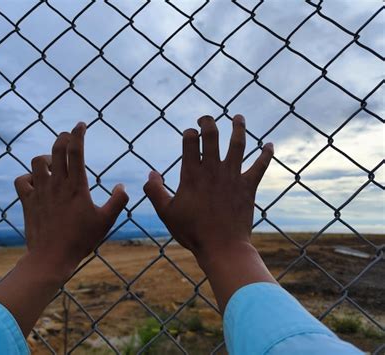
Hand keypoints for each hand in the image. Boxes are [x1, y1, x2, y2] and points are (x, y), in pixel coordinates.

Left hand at [14, 122, 128, 280]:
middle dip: (63, 138)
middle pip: (56, 149)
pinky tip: (36, 182)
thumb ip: (118, 201)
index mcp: (77, 186)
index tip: (81, 125)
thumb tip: (122, 186)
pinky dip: (28, 177)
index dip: (78, 133)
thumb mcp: (106, 221)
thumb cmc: (81, 240)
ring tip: (53, 163)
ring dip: (45, 158)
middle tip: (69, 138)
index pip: (75, 150)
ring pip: (37, 162)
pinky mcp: (28, 201)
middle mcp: (57, 184)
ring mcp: (40, 191)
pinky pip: (22, 180)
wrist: (51, 257)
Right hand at [143, 115, 275, 310]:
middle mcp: (213, 170)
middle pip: (212, 136)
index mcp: (192, 174)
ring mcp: (232, 176)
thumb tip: (151, 173)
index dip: (188, 133)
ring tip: (238, 117)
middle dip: (208, 122)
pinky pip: (259, 166)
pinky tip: (270, 145)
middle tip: (205, 118)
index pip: (190, 141)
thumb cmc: (192, 231)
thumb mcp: (166, 213)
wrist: (222, 247)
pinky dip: (265, 154)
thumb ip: (155, 191)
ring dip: (238, 128)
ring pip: (237, 144)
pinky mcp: (247, 186)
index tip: (188, 134)